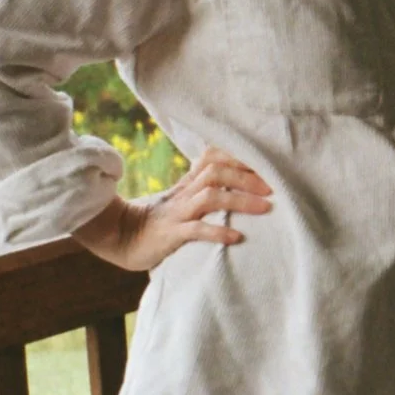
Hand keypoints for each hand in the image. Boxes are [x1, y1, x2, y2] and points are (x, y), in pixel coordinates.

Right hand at [73, 146, 272, 271]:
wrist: (121, 238)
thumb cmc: (162, 219)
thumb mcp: (183, 197)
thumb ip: (207, 186)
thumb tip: (243, 177)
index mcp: (188, 183)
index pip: (213, 157)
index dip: (238, 156)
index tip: (267, 162)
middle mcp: (184, 194)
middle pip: (215, 173)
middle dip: (246, 177)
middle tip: (273, 188)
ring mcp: (177, 213)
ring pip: (209, 197)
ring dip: (240, 200)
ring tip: (265, 208)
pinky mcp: (171, 234)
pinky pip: (195, 230)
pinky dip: (217, 232)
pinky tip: (236, 237)